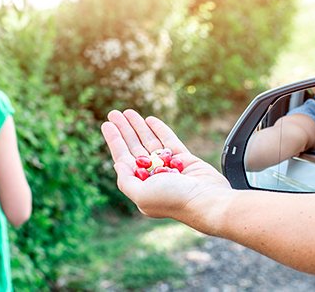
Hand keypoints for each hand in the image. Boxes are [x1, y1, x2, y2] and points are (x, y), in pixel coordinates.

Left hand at [101, 110, 231, 221]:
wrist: (208, 201)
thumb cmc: (175, 200)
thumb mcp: (142, 194)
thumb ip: (126, 180)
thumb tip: (119, 163)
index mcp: (142, 187)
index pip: (124, 159)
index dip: (115, 141)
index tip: (107, 124)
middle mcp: (154, 177)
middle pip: (135, 148)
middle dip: (124, 130)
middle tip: (114, 113)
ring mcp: (170, 168)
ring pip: (151, 143)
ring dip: (139, 127)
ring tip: (128, 112)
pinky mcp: (186, 160)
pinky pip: (169, 141)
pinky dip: (159, 130)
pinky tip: (149, 120)